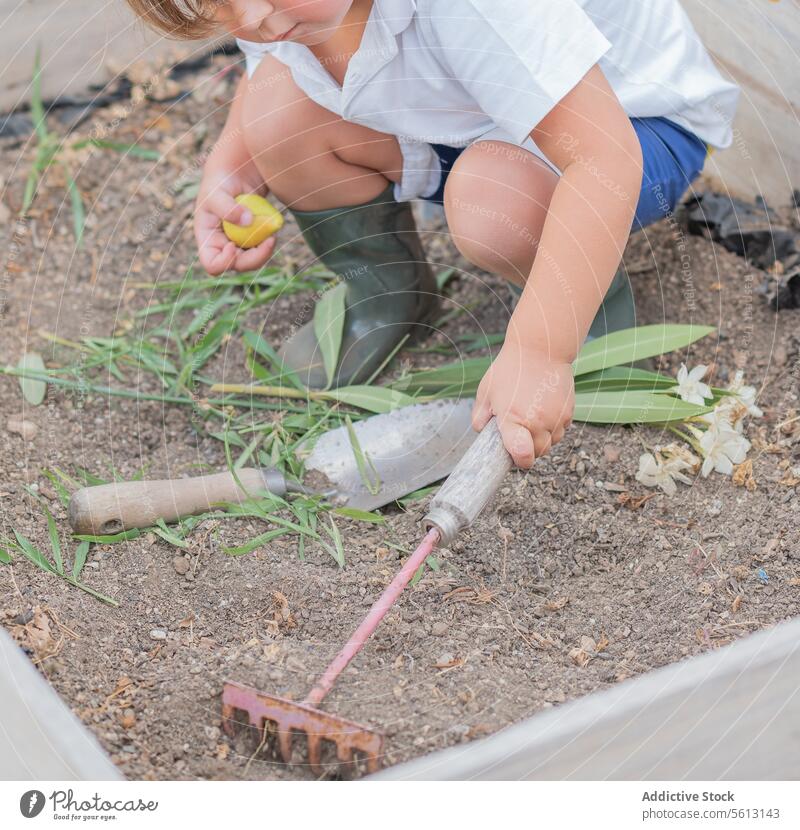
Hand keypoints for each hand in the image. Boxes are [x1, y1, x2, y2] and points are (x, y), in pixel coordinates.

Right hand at [194, 161, 276, 274]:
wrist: (237, 172)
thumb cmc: (220, 180)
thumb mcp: (216, 191)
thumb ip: (226, 207)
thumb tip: (247, 221)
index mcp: (207, 239)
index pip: (212, 264)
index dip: (224, 262)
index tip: (233, 246)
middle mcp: (222, 246)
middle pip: (238, 266)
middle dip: (255, 258)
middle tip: (269, 241)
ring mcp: (239, 243)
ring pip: (253, 261)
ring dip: (265, 252)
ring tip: (272, 236)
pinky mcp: (253, 239)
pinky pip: (262, 250)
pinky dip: (269, 243)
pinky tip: (273, 231)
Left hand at [472, 335, 574, 467]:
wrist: (540, 348)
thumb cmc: (509, 369)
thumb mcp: (486, 391)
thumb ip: (480, 416)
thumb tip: (481, 432)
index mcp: (513, 419)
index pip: (522, 456)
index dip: (519, 461)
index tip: (514, 457)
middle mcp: (538, 421)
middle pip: (538, 453)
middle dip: (529, 449)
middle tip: (518, 434)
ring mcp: (556, 417)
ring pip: (552, 442)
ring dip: (542, 438)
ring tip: (531, 419)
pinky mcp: (569, 411)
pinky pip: (562, 429)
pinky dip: (553, 427)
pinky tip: (543, 410)